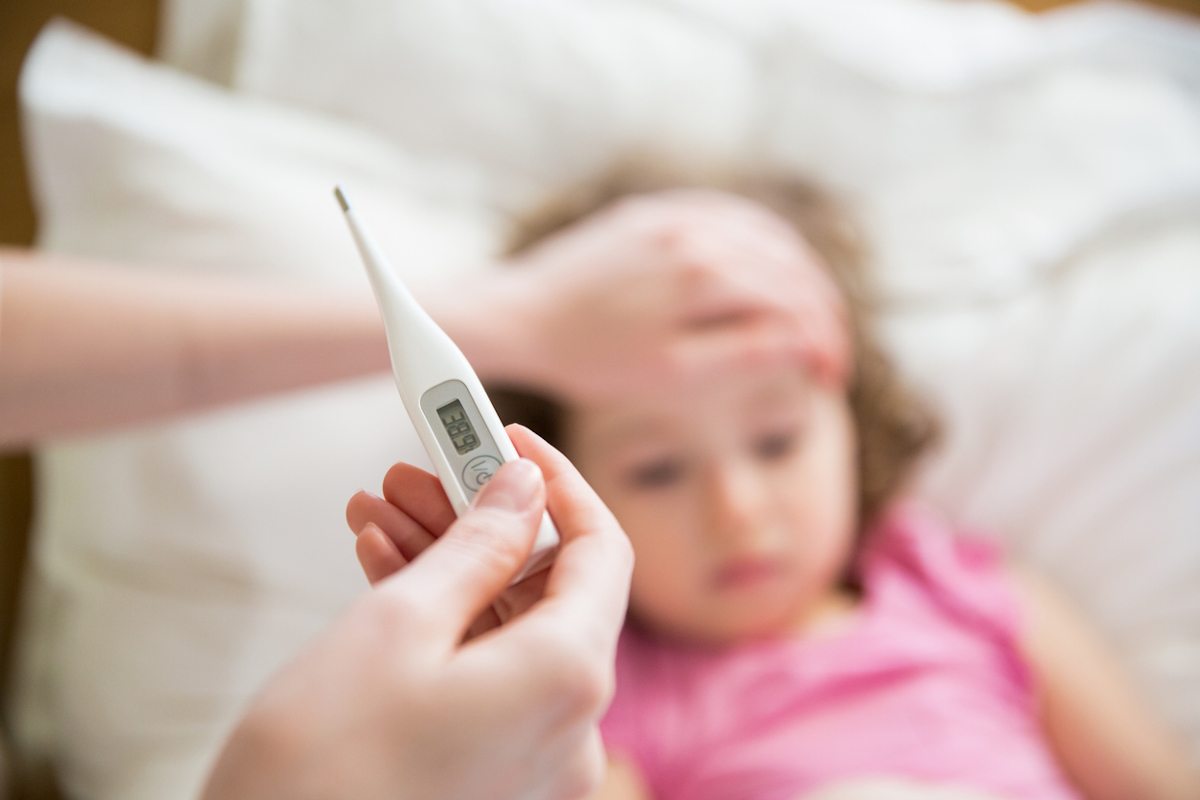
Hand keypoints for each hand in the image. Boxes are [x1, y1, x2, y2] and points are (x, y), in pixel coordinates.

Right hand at [202, 426, 632, 799]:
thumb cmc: (319, 772)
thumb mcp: (398, 625)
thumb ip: (478, 545)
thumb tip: (524, 488)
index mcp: (566, 678)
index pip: (599, 548)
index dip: (556, 482)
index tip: (506, 438)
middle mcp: (569, 726)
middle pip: (547, 587)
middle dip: (480, 519)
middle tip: (418, 469)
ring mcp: (533, 759)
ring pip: (507, 628)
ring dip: (449, 565)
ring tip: (379, 513)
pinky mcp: (493, 777)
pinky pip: (487, 675)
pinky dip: (444, 624)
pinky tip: (385, 571)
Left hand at [436, 189, 849, 403]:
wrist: (520, 317)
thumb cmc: (589, 357)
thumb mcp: (671, 372)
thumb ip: (742, 352)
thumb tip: (803, 343)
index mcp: (704, 275)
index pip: (793, 303)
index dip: (823, 342)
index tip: (832, 376)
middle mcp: (696, 232)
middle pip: (790, 265)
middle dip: (822, 311)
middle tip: (832, 351)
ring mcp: (674, 214)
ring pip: (765, 234)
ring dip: (800, 274)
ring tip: (813, 314)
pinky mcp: (653, 211)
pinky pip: (727, 214)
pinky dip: (762, 242)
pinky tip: (771, 268)